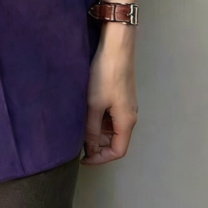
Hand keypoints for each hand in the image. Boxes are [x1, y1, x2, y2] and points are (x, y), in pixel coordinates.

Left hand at [81, 26, 137, 164]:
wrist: (116, 48)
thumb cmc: (105, 76)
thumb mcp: (94, 105)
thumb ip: (91, 129)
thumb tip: (90, 149)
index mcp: (127, 121)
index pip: (118, 151)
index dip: (100, 158)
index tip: (82, 158)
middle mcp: (130, 116)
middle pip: (116, 141)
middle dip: (98, 145)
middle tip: (78, 142)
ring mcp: (126, 106)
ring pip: (112, 129)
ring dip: (97, 132)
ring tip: (79, 127)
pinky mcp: (121, 96)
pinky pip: (111, 116)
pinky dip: (99, 120)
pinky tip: (86, 113)